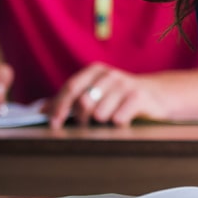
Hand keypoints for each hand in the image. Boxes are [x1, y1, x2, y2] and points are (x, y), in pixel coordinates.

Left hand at [44, 63, 170, 127]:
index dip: (60, 106)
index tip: (54, 123)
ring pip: (99, 113)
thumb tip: (40, 109)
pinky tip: (122, 121)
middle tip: (86, 125)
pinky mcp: (139, 97)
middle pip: (83, 101)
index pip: (71, 87)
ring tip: (108, 121)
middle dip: (81, 119)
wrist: (156, 96)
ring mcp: (125, 85)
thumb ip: (68, 100)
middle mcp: (110, 75)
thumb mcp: (95, 93)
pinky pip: (117, 119)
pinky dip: (116, 125)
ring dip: (100, 123)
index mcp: (95, 71)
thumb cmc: (119, 97)